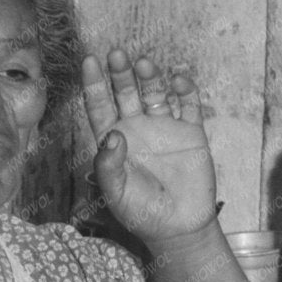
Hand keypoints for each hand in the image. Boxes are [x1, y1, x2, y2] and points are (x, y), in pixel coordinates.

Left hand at [80, 47, 218, 243]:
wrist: (179, 227)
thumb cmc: (141, 213)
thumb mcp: (116, 193)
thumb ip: (109, 166)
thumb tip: (112, 135)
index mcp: (114, 140)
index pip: (100, 106)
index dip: (94, 84)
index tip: (89, 61)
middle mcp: (137, 128)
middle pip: (125, 93)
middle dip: (120, 74)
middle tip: (116, 54)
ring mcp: (164, 128)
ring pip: (155, 94)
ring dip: (150, 77)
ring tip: (143, 64)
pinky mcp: (191, 133)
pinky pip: (189, 105)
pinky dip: (185, 90)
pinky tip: (178, 80)